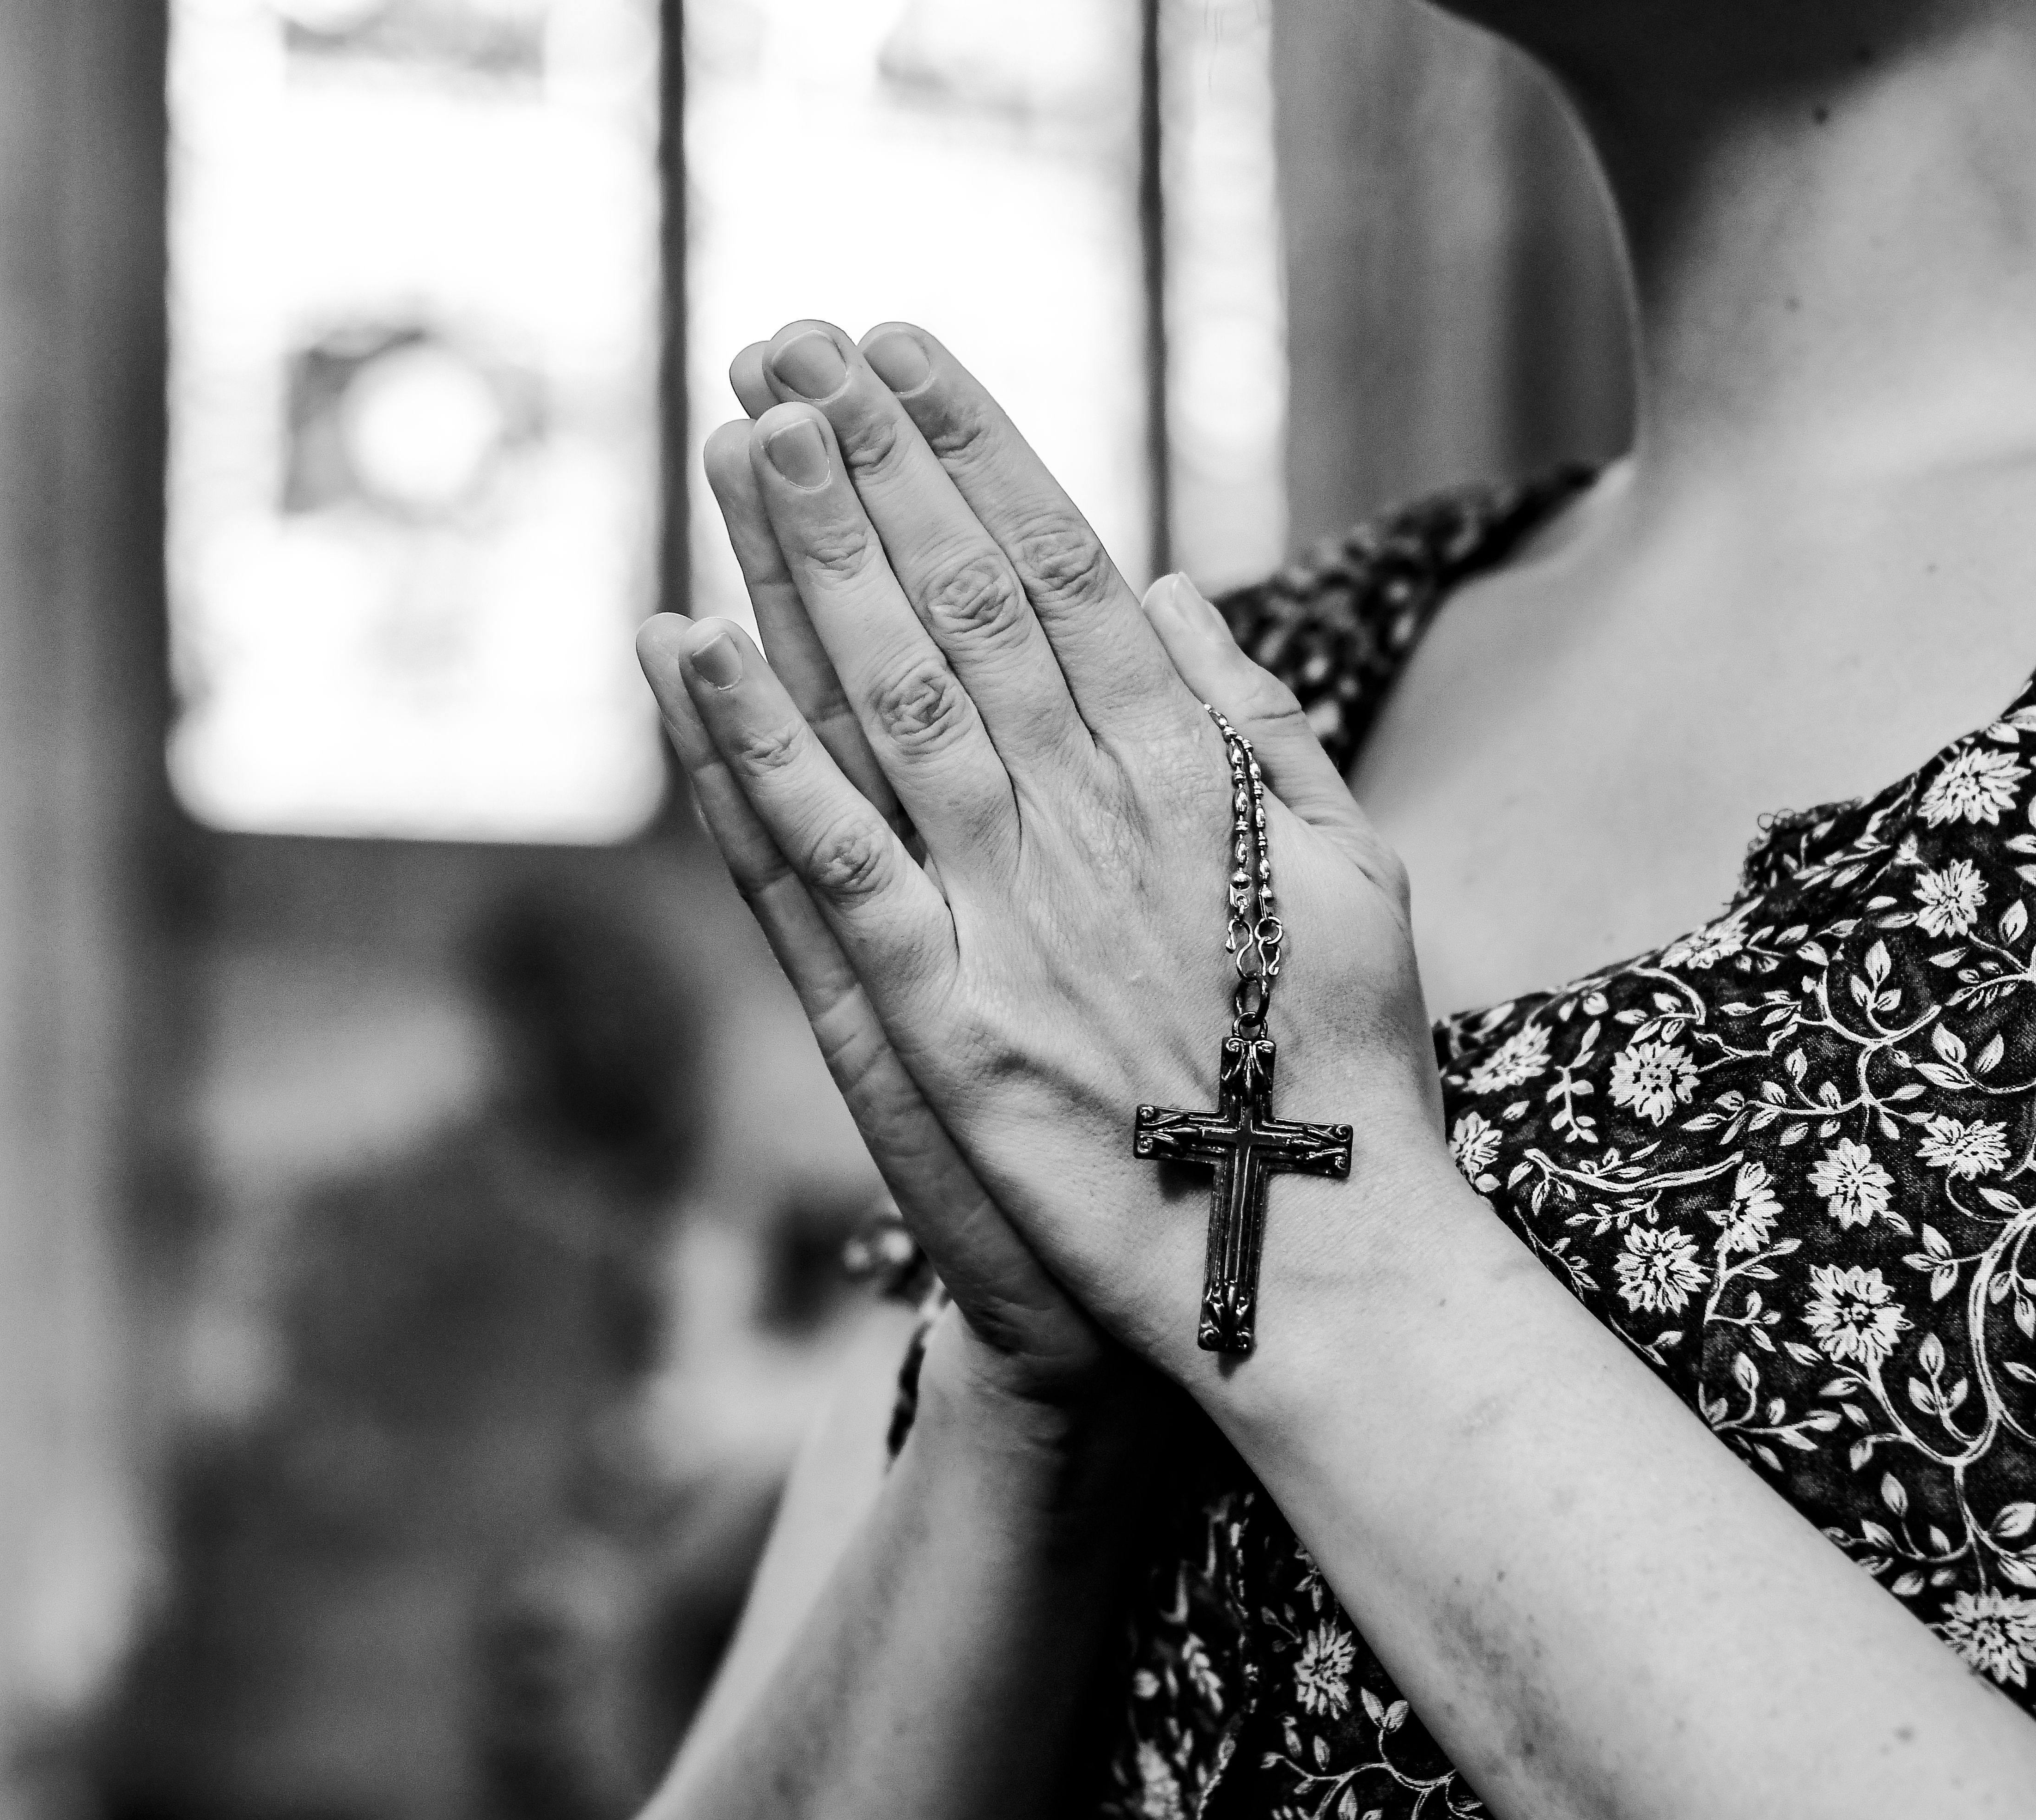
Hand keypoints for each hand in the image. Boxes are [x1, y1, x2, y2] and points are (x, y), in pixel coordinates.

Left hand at [663, 319, 1452, 1372]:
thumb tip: (1173, 590)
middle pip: (966, 602)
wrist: (1301, 1261)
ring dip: (811, 555)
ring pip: (893, 695)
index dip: (980, 451)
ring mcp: (1013, 911)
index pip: (1064, 571)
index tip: (910, 354)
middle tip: (789, 343)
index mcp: (1191, 774)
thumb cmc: (1336, 1071)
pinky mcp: (943, 1014)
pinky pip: (831, 862)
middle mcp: (1095, 815)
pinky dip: (756, 751)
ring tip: (743, 427)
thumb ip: (1261, 728)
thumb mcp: (1346, 875)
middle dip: (874, 465)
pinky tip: (689, 648)